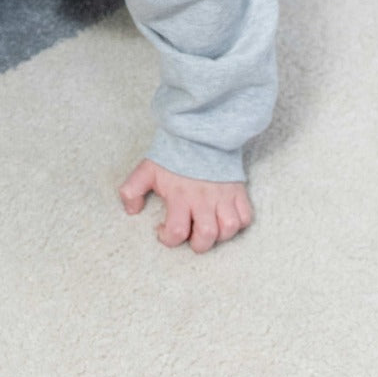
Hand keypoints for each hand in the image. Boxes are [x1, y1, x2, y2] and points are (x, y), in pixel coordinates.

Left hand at [119, 159, 252, 253]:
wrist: (198, 132)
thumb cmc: (172, 153)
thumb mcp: (147, 169)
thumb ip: (132, 190)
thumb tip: (132, 211)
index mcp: (180, 195)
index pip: (177, 230)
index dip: (168, 238)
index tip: (163, 230)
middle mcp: (203, 199)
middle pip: (206, 235)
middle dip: (197, 244)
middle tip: (190, 236)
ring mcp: (223, 196)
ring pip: (229, 228)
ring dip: (219, 235)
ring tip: (208, 228)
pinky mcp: (238, 191)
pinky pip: (246, 217)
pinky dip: (239, 224)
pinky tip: (225, 218)